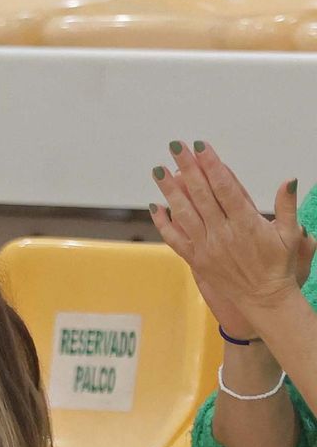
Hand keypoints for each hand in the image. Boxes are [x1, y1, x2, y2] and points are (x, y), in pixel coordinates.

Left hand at [151, 141, 315, 339]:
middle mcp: (223, 234)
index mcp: (247, 224)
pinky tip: (156, 205)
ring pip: (184, 214)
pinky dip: (164, 222)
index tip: (201, 147)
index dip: (212, 166)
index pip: (226, 188)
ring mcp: (207, 247)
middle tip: (175, 146)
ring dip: (169, 190)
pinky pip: (175, 239)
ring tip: (159, 169)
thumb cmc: (280, 265)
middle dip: (188, 168)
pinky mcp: (196, 260)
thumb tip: (288, 180)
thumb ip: (286, 206)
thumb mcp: (291, 234)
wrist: (265, 300)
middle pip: (201, 195)